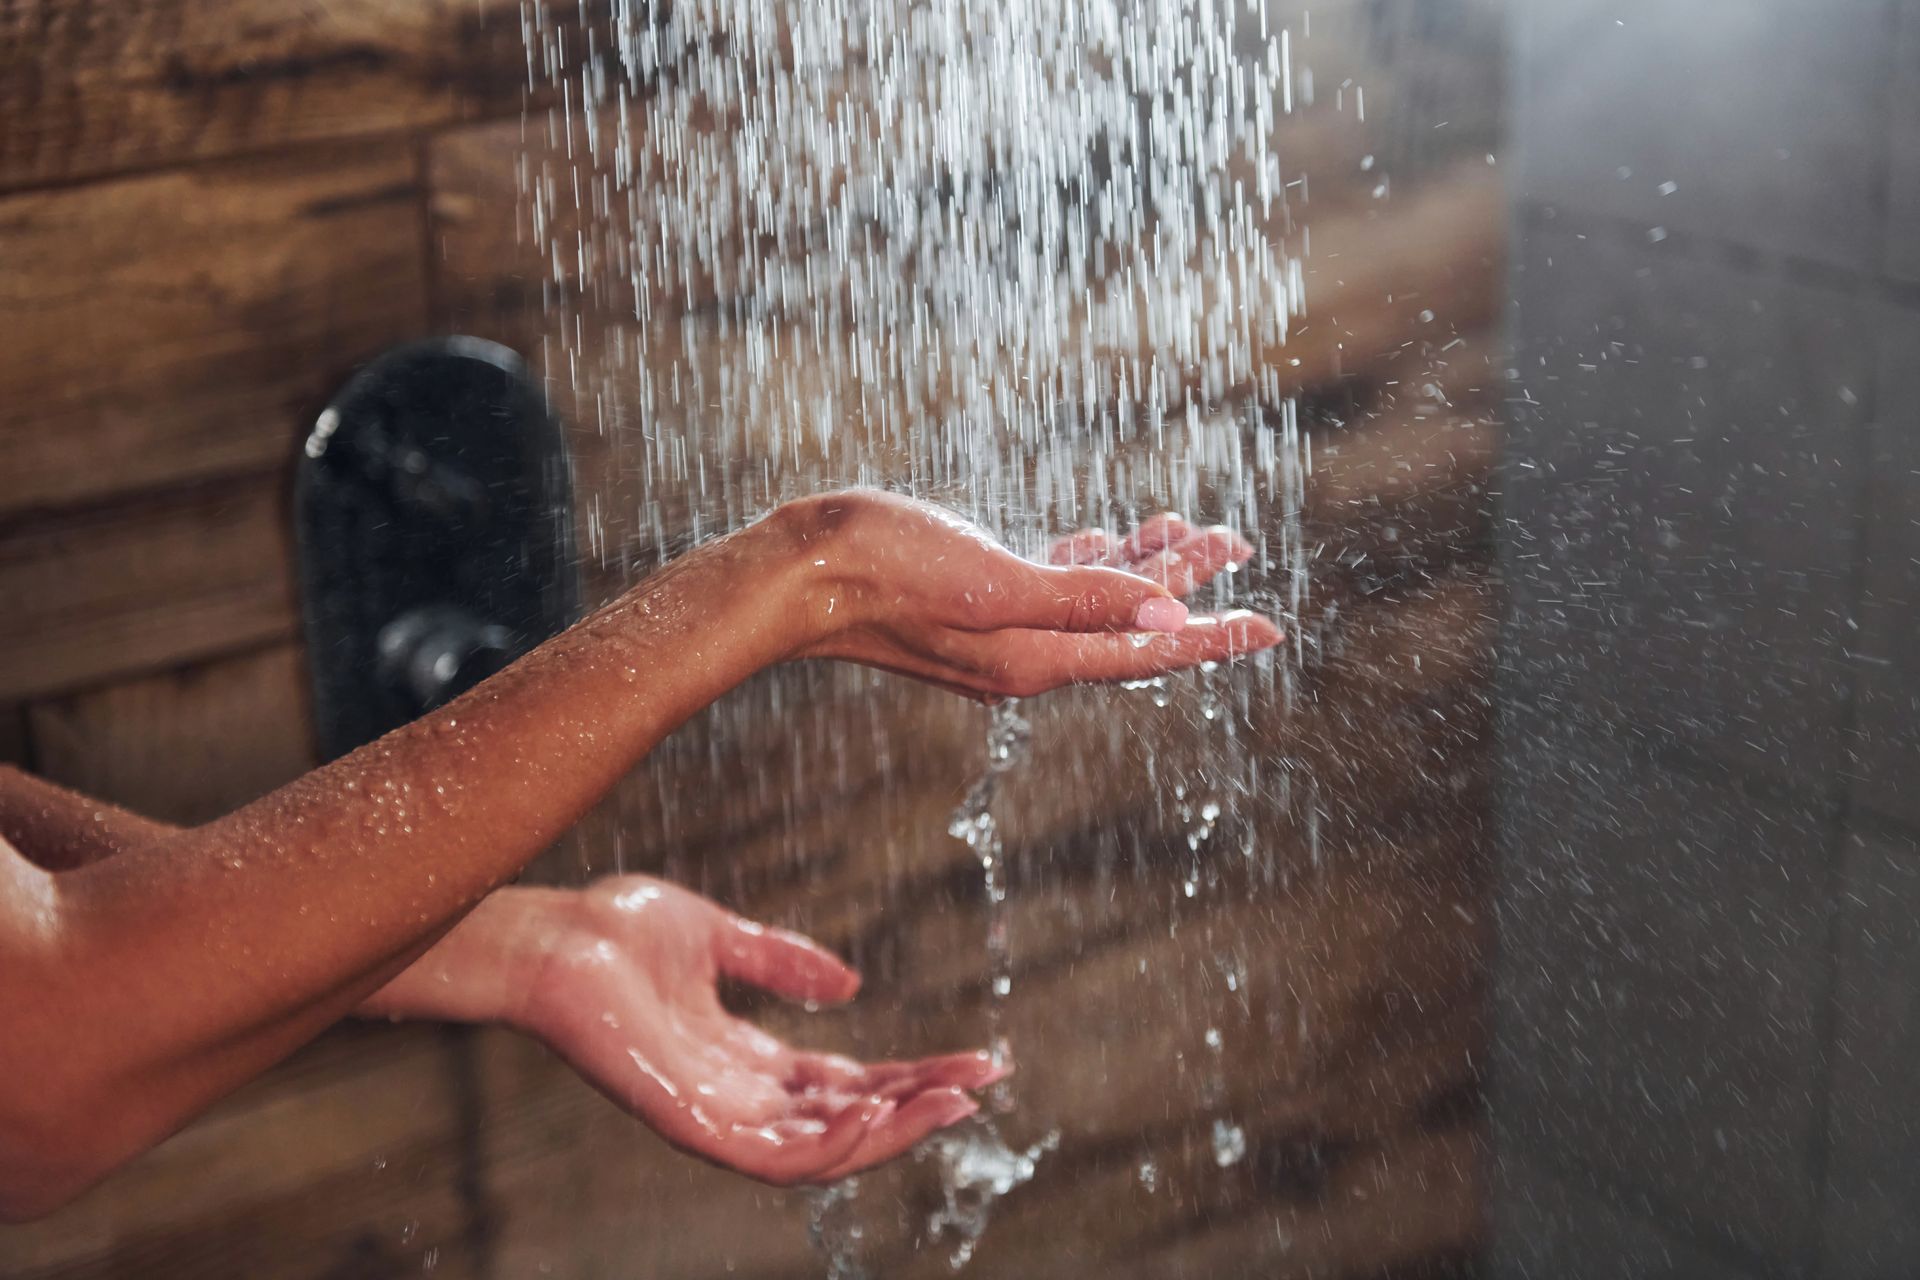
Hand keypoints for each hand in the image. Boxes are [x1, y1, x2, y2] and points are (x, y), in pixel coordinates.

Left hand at [363, 878, 1006, 1185]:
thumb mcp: (719, 936)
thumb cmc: (613, 932)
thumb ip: (782, 960)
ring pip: (822, 1152)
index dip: (911, 1074)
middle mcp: (737, 1096)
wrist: (551, 938)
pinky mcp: (691, 1124)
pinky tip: (874, 1105)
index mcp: (746, 1059)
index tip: (976, 1061)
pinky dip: (829, 1143)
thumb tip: (851, 983)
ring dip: (891, 1133)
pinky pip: (773, 1157)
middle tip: (982, 1086)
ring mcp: (715, 1116)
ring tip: (950, 1102)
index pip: (845, 1082)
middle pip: (847, 1121)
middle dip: (919, 1107)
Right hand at [769, 490, 1282, 698]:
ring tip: (1189, 529)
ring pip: (1094, 599)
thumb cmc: (888, 571)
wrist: (799, 575)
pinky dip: (1089, 561)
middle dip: (1188, 583)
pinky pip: (1053, 585)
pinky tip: (1107, 536)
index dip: (1214, 636)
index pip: (1149, 652)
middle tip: (1238, 540)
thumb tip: (1167, 616)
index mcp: (1039, 657)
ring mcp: (1000, 630)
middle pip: (1130, 622)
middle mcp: (1027, 653)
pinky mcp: (974, 601)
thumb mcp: (994, 582)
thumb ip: (1081, 599)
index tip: (1270, 626)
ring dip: (1143, 563)